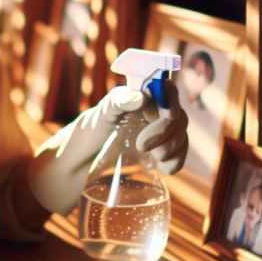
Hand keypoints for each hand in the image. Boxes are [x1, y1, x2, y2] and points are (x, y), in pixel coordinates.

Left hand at [27, 85, 188, 214]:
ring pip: (181, 136)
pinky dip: (176, 162)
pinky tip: (164, 168)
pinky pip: (179, 156)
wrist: (81, 165)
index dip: (171, 100)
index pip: (168, 92)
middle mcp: (154, 115)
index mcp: (142, 98)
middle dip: (166, 131)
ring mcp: (159, 136)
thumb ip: (118, 102)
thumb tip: (142, 97)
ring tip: (153, 156)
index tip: (166, 114)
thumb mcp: (101, 114)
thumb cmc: (88, 132)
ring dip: (173, 146)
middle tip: (142, 144)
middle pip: (178, 117)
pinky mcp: (159, 156)